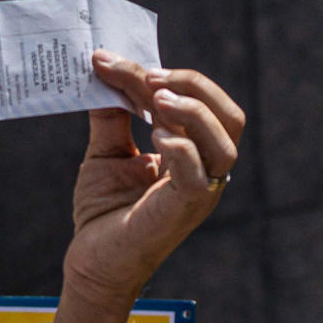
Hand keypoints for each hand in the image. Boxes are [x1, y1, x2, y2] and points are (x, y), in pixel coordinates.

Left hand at [63, 53, 243, 310]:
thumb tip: (105, 71)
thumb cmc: (104, 213)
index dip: (164, 76)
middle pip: (229, 114)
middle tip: (149, 77)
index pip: (197, 102)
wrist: (93, 263)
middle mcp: (206, 169)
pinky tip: (156, 137)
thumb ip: (111, 116)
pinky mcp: (187, 210)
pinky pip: (200, 174)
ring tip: (156, 99)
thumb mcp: (106, 154)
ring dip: (194, 112)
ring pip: (226, 140)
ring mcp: (202, 191)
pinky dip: (183, 148)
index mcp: (194, 152)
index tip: (114, 60)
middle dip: (194, 85)